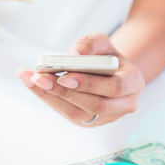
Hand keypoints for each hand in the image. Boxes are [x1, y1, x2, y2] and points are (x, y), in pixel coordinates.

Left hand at [17, 32, 144, 126]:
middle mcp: (124, 105)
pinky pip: (69, 114)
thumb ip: (88, 44)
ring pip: (78, 114)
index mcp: (133, 83)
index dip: (89, 84)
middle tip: (39, 78)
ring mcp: (107, 117)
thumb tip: (71, 55)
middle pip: (94, 105)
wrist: (111, 72)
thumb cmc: (106, 56)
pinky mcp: (90, 122)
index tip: (63, 75)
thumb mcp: (102, 42)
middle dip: (63, 91)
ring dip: (51, 97)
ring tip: (31, 80)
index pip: (114, 87)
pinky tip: (35, 87)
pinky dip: (50, 100)